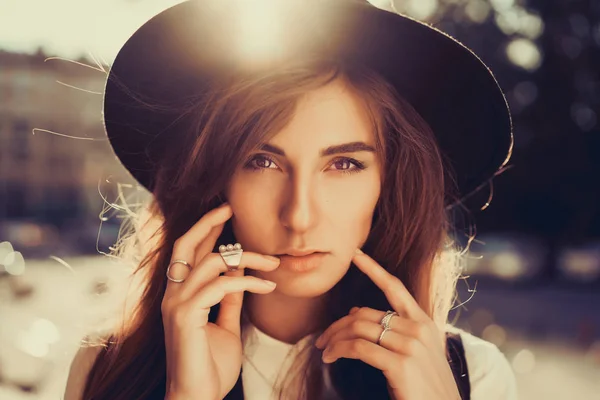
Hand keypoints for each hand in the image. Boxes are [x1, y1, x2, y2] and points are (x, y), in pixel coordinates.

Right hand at [161, 203, 280, 399]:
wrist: (197, 398)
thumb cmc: (210, 366)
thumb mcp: (224, 326)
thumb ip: (228, 302)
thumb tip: (239, 278)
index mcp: (180, 295)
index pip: (189, 253)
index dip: (206, 231)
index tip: (226, 215)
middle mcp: (172, 295)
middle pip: (185, 244)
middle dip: (207, 223)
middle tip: (229, 208)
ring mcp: (175, 304)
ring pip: (211, 262)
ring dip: (246, 257)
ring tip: (273, 264)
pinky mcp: (184, 315)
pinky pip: (220, 285)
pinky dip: (246, 282)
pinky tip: (267, 287)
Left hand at [314, 249, 459, 399]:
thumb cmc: (426, 387)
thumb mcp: (417, 353)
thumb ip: (394, 331)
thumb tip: (357, 313)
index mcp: (424, 322)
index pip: (395, 287)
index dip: (373, 268)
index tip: (355, 254)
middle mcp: (419, 329)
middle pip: (365, 314)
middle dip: (338, 325)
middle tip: (321, 340)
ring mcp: (411, 346)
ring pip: (358, 329)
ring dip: (334, 339)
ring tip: (323, 351)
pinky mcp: (401, 364)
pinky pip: (359, 348)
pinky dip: (339, 350)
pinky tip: (331, 358)